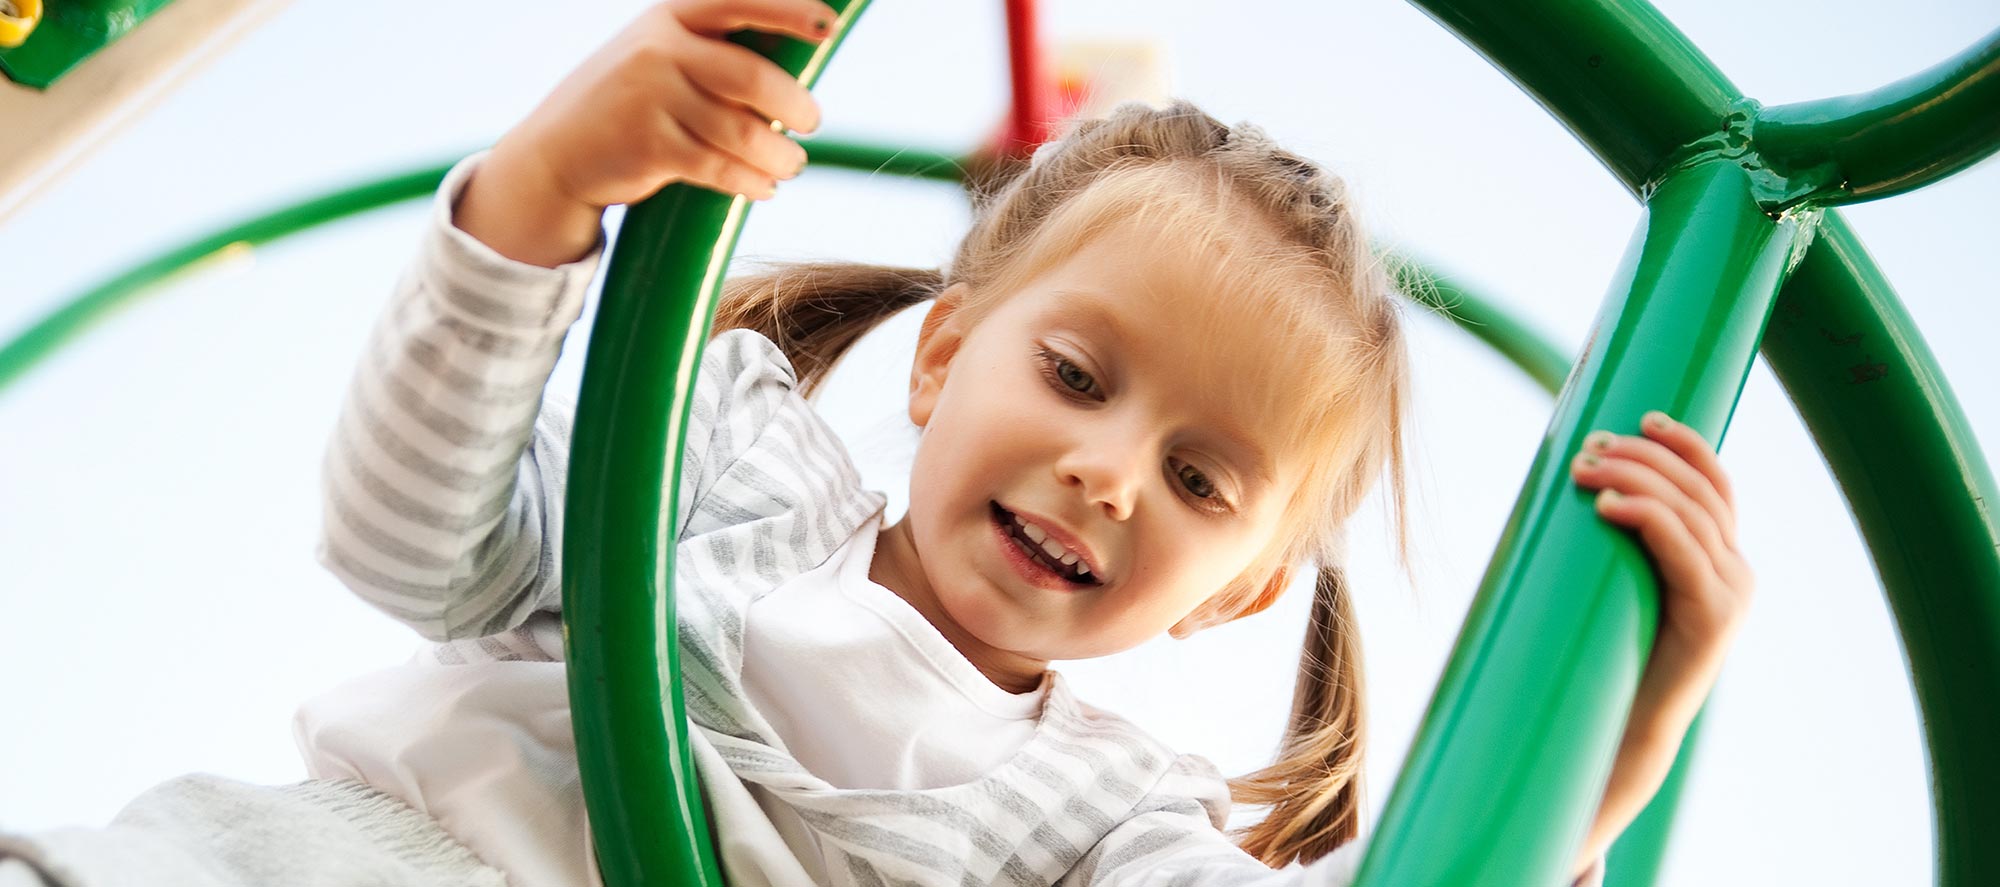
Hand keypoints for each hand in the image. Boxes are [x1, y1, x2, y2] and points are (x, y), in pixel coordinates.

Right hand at [457, 0, 834, 265]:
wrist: (556, 153)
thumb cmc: (632, 102)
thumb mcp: (661, 56)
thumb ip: (716, 55)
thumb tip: (798, 76)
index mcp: (671, 16)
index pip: (741, 0)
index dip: (791, 11)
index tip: (829, 27)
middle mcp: (659, 48)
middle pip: (753, 77)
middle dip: (796, 106)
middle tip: (811, 122)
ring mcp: (649, 97)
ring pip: (743, 131)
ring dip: (780, 154)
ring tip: (791, 164)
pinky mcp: (649, 147)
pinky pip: (720, 167)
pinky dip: (752, 181)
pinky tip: (764, 187)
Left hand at [1564, 409, 1754, 873]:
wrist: (1620, 729)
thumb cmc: (1605, 653)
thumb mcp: (1618, 582)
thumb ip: (1621, 542)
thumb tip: (1577, 480)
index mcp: (1721, 559)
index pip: (1716, 483)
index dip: (1686, 442)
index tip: (1641, 415)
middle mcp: (1737, 572)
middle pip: (1699, 489)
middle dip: (1644, 455)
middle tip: (1589, 444)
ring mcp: (1732, 595)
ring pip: (1690, 511)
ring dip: (1634, 479)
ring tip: (1583, 469)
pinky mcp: (1715, 618)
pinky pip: (1684, 551)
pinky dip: (1648, 518)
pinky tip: (1607, 506)